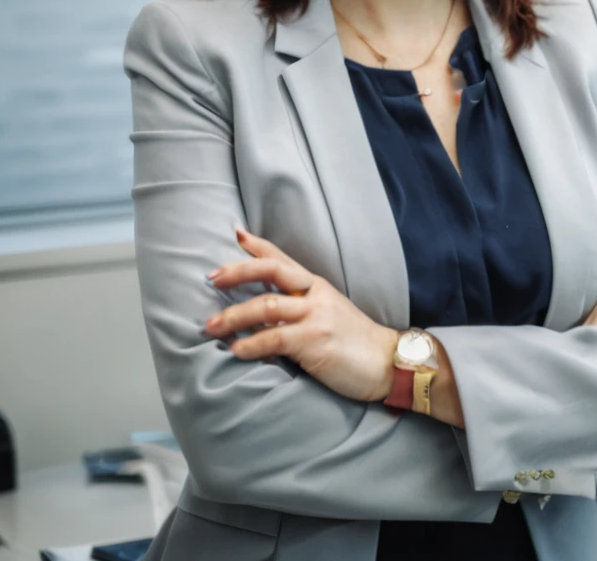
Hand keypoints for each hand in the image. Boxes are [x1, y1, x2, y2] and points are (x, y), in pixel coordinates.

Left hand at [204, 228, 397, 402]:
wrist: (386, 362)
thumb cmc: (355, 342)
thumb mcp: (328, 315)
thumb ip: (299, 309)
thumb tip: (259, 316)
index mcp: (317, 286)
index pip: (282, 259)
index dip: (257, 246)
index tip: (235, 233)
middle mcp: (315, 295)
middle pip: (271, 271)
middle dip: (237, 272)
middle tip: (211, 279)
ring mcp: (316, 316)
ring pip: (266, 306)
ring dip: (233, 316)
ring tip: (210, 327)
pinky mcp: (315, 341)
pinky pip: (275, 338)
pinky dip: (251, 344)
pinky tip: (236, 351)